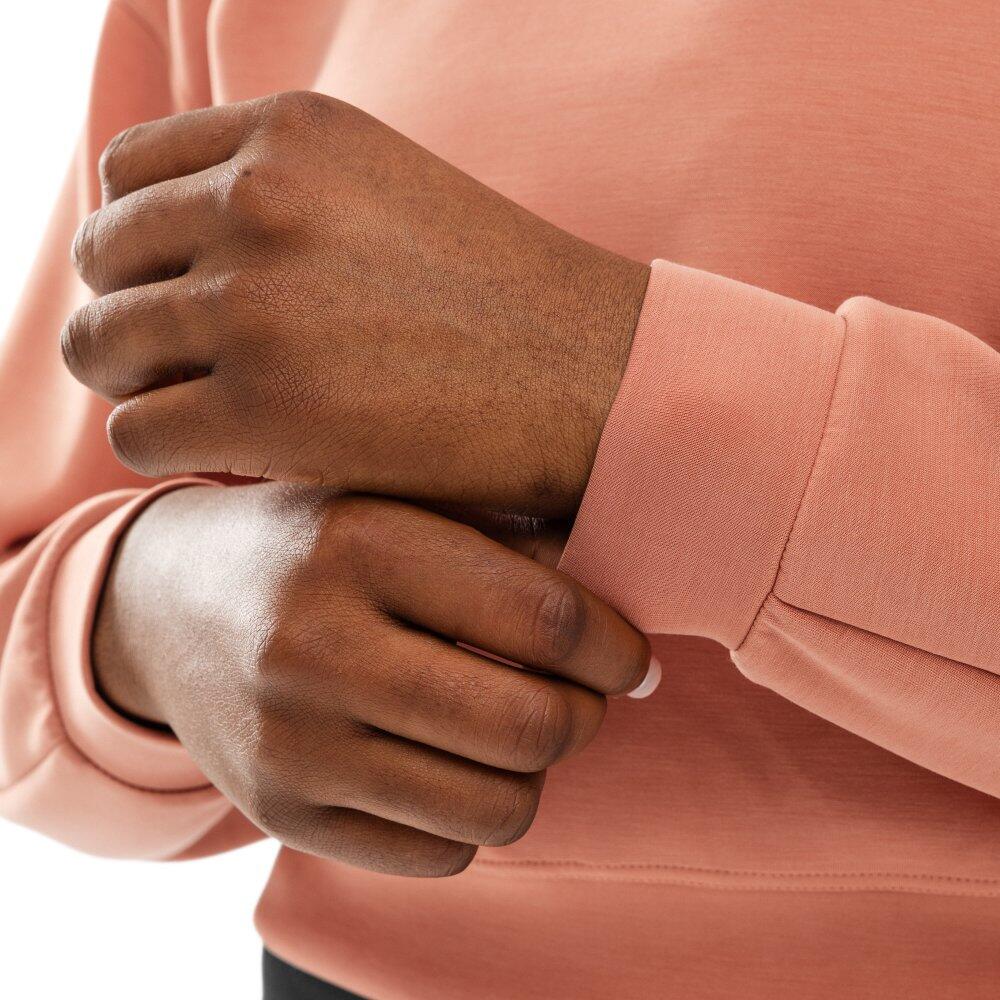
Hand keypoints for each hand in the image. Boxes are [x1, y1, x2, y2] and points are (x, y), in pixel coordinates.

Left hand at [64, 91, 649, 516]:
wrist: (595, 382)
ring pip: (101, 347)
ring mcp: (255, 301)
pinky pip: (136, 433)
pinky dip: (170, 452)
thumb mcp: (386, 201)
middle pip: (105, 262)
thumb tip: (173, 255)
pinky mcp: (264, 406)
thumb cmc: (502, 306)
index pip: (127, 178)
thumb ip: (280, 201)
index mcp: (292, 135)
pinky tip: (237, 456)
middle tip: (197, 372)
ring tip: (214, 415)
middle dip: (137, 323)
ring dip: (145, 389)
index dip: (144, 249)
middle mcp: (260, 199)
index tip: (187, 300)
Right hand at [94, 484, 650, 875]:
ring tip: (516, 727)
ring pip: (495, 807)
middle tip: (582, 696)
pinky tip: (448, 762)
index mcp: (359, 543)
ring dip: (534, 773)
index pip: (543, 618)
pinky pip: (439, 853)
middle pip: (529, 725)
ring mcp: (290, 743)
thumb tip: (621, 631)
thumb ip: (504, 543)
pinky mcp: (279, 815)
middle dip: (586, 716)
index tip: (630, 658)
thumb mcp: (393, 499)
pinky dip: (470, 815)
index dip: (616, 648)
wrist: (165, 601)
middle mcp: (314, 646)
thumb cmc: (310, 540)